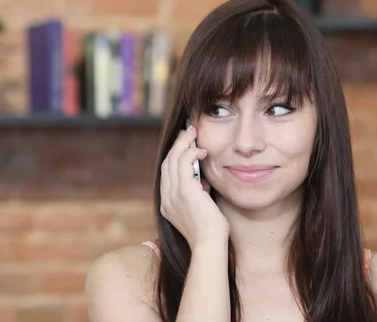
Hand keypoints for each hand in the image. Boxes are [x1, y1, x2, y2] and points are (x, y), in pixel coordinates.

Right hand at [160, 125, 229, 249]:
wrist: (209, 245)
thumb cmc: (211, 231)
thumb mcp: (200, 208)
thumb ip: (198, 193)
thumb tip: (202, 180)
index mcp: (168, 204)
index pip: (167, 173)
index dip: (174, 155)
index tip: (185, 144)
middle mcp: (166, 198)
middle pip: (167, 163)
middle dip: (177, 144)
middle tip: (189, 131)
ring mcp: (173, 194)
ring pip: (173, 159)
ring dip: (183, 142)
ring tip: (194, 132)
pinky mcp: (184, 191)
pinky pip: (183, 163)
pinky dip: (191, 152)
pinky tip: (202, 150)